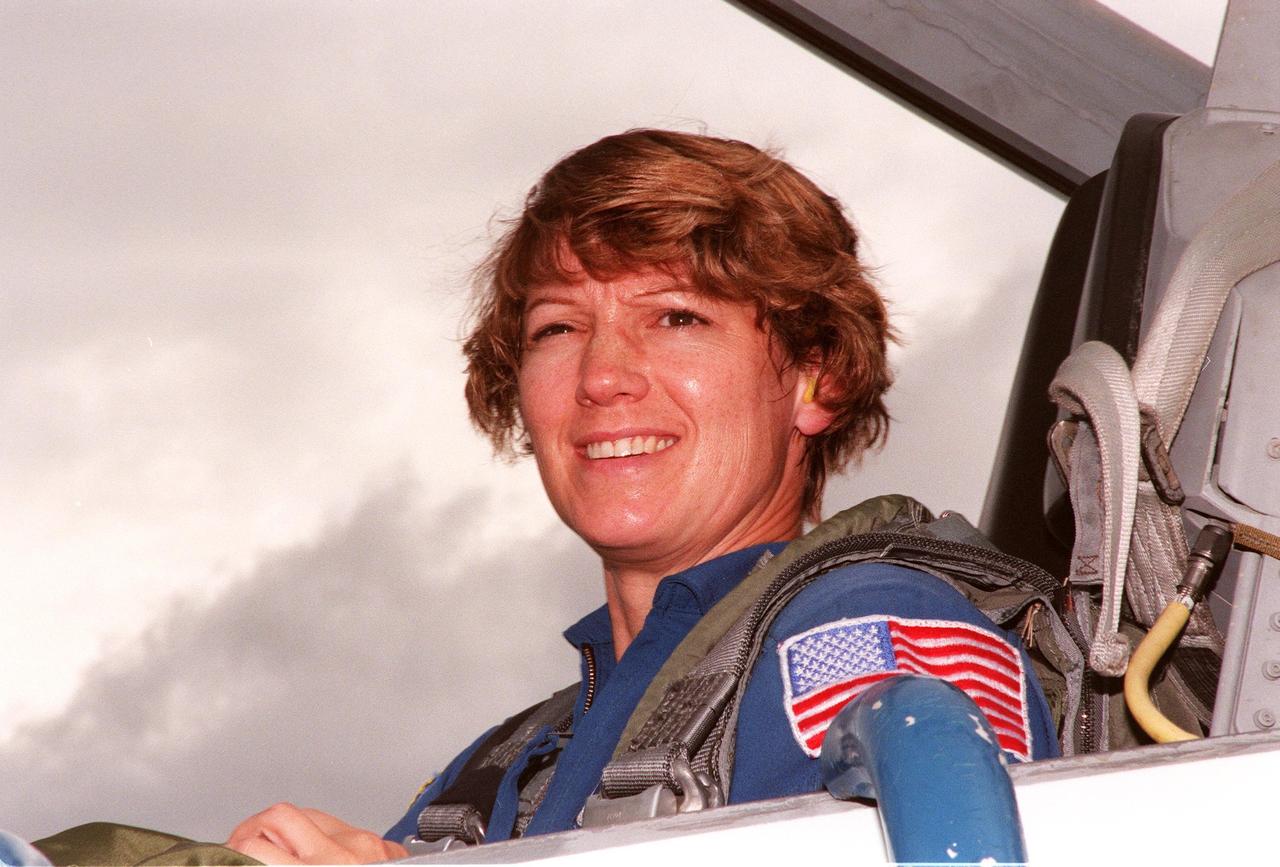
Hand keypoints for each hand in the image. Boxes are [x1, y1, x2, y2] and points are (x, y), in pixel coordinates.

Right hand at [225, 803, 408, 863]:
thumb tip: (248, 861)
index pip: (255, 846)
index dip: (234, 851)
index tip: (227, 859)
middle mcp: (342, 855)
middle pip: (279, 816)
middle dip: (254, 830)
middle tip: (243, 848)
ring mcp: (368, 846)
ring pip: (311, 815)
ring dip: (288, 830)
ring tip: (277, 850)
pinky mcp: (387, 848)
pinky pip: (346, 829)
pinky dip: (326, 838)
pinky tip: (317, 857)